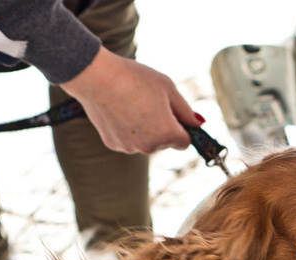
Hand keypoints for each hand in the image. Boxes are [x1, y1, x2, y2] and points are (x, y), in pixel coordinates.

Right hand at [60, 46, 202, 153]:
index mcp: (167, 134)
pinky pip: (128, 140)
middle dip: (163, 127)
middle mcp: (149, 146)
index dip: (182, 128)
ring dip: (145, 129)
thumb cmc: (135, 78)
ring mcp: (129, 147)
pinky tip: (119, 110)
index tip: (176, 116)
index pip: (185, 142)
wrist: (96, 76)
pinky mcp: (113, 144)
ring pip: (146, 142)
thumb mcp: (168, 89)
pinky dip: (127, 129)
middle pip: (165, 142)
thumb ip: (185, 110)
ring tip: (133, 104)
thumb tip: (199, 123)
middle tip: (150, 103)